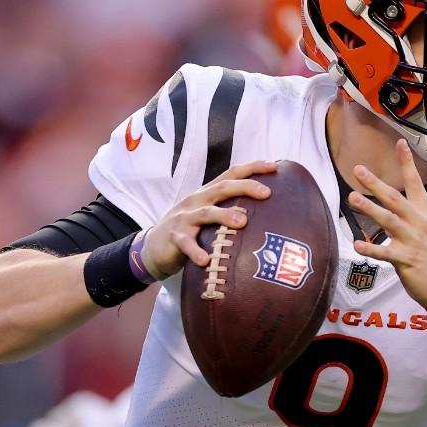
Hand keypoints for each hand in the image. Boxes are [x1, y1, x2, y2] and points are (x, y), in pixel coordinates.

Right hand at [142, 160, 276, 277]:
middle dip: (245, 187)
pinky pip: (186, 243)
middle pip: (222, 188)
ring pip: (206, 213)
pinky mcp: (174, 237)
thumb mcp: (209, 215)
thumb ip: (230, 209)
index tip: (274, 167)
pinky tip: (206, 260)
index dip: (252, 168)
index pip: (231, 174)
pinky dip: (196, 251)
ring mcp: (184, 218)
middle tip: (267, 193)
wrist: (153, 247)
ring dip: (224, 215)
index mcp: (208, 193)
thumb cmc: (190, 230)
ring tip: (242, 221)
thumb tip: (266, 212)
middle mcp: (197, 200)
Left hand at [347, 140, 426, 308]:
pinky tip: (357, 244)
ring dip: (370, 208)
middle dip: (376, 183)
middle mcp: (420, 222)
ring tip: (352, 198)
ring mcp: (413, 240)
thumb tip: (396, 203)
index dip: (407, 163)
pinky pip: (385, 252)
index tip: (400, 143)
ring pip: (389, 220)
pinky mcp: (406, 259)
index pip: (415, 183)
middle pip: (395, 198)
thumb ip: (415, 214)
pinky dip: (370, 248)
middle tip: (359, 170)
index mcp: (426, 212)